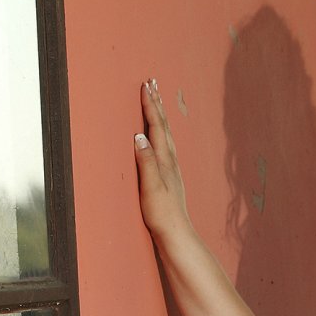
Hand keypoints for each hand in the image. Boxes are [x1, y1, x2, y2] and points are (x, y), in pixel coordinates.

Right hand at [134, 78, 191, 242]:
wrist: (176, 233)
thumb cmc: (162, 213)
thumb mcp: (151, 186)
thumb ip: (146, 161)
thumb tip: (139, 136)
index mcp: (164, 160)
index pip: (155, 126)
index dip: (150, 105)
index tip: (145, 85)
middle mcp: (171, 161)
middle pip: (164, 125)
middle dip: (157, 102)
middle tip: (153, 82)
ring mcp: (172, 168)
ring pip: (166, 134)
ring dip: (161, 115)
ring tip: (157, 100)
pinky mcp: (171, 177)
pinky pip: (166, 145)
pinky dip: (162, 132)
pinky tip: (161, 136)